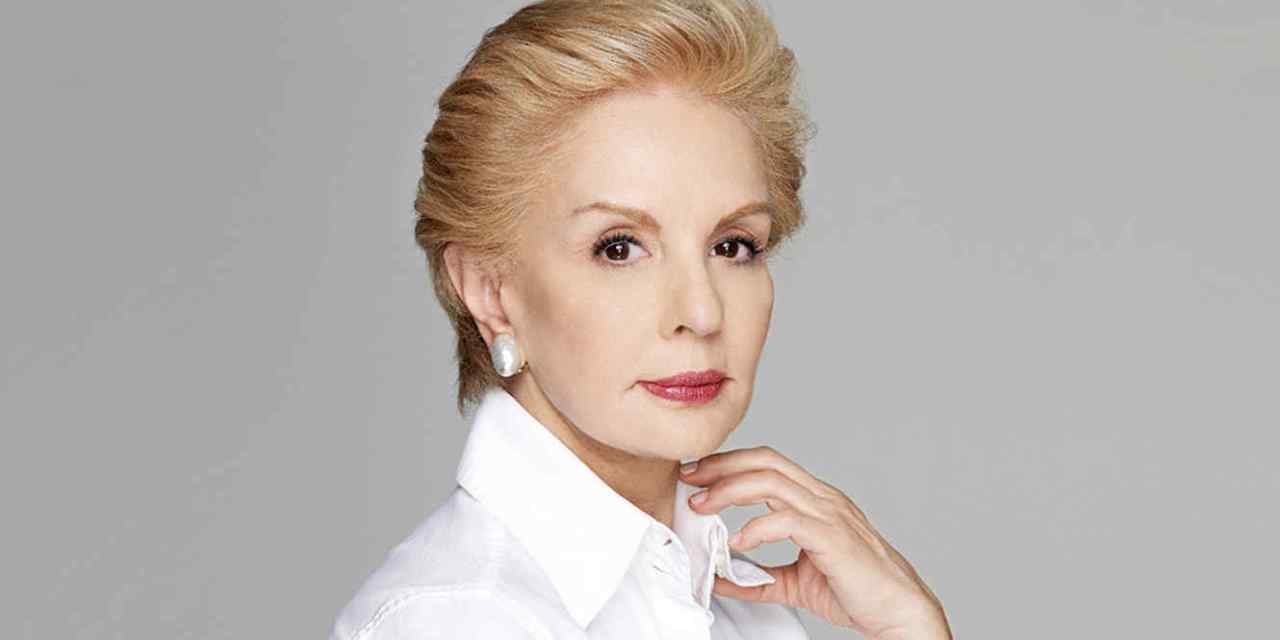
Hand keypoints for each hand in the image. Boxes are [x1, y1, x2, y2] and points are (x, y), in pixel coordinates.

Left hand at [681, 446, 950, 639]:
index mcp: (815, 501)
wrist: (897, 612)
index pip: (766, 464)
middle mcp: (822, 499)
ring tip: (702, 506)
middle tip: (688, 479)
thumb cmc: (856, 592)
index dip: (728, 464)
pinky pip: (788, 520)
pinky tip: (738, 543)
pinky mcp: (833, 537)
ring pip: (772, 482)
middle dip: (721, 465)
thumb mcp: (794, 583)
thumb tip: (722, 580)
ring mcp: (830, 514)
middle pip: (764, 461)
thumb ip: (760, 578)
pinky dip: (757, 527)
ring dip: (730, 490)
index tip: (696, 477)